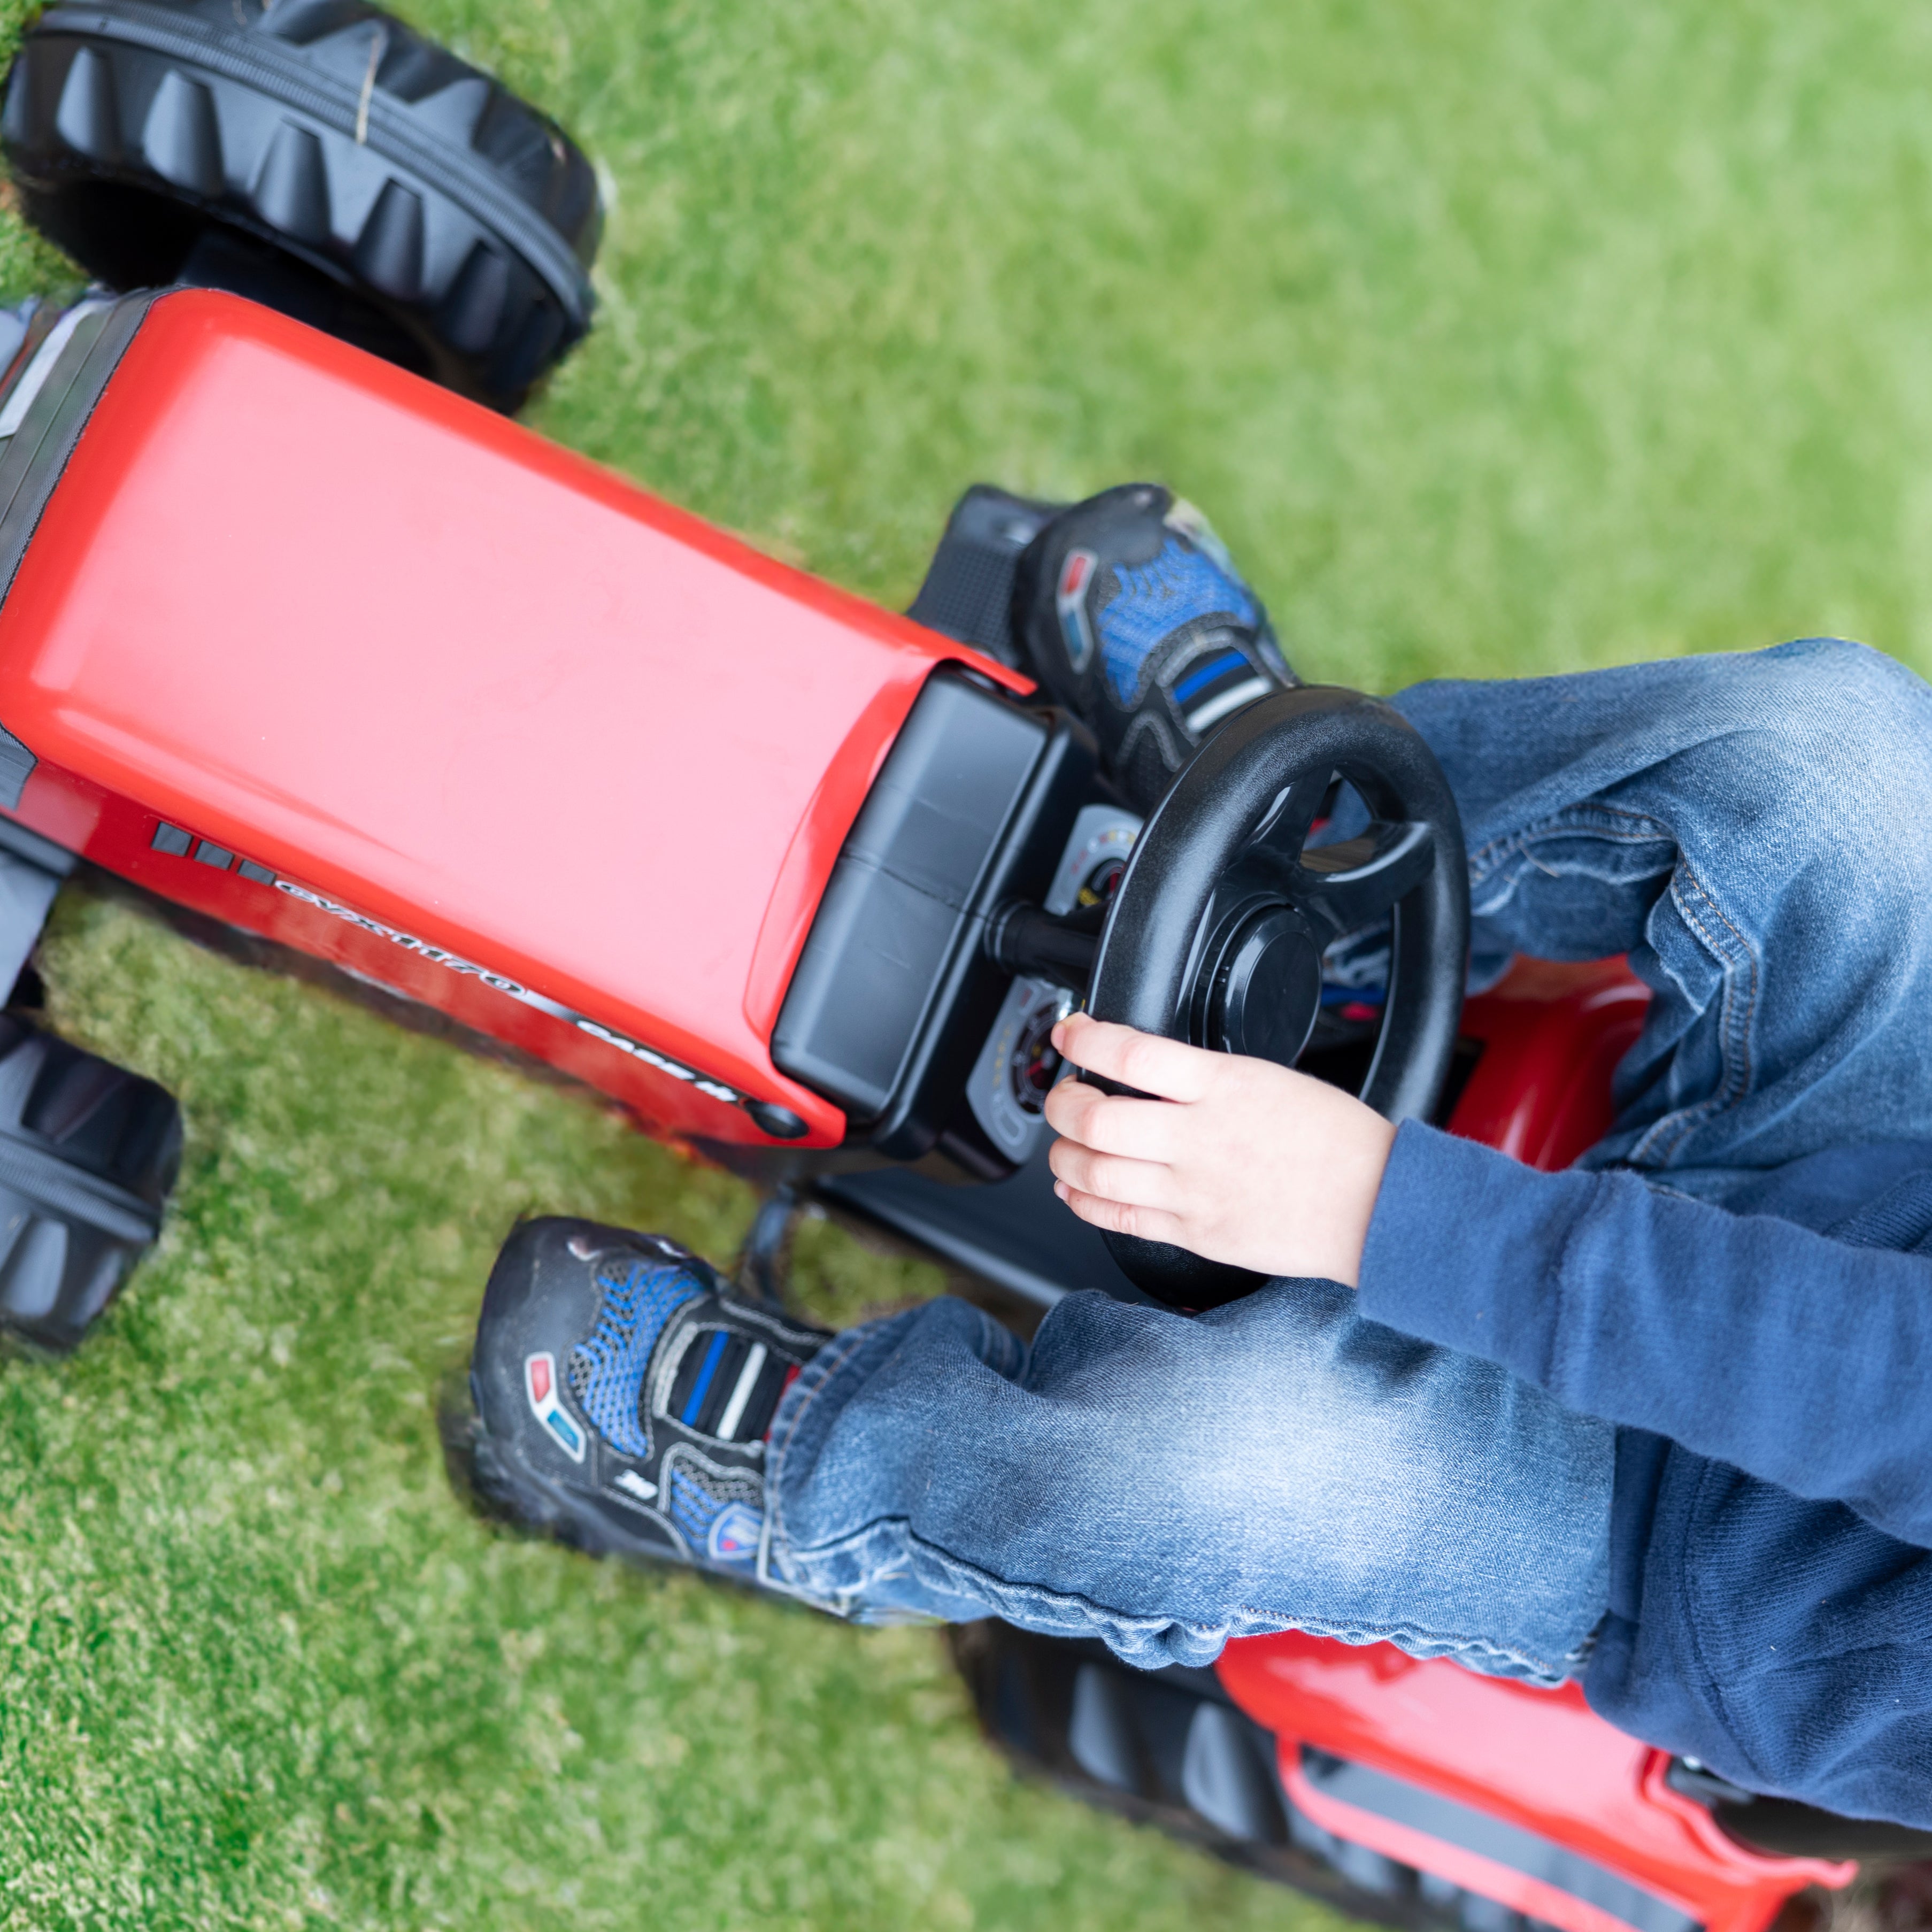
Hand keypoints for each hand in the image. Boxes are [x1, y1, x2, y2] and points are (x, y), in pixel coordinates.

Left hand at [1042, 1012, 1396, 1285]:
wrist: (1376, 1204)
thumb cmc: (1336, 1140)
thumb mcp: (1269, 1079)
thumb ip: (1206, 1078)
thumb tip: (1149, 1072)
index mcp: (1223, 1087)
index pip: (1131, 1054)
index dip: (1085, 1040)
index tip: (1069, 1032)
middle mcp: (1200, 1139)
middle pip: (1096, 1119)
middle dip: (1060, 1104)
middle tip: (1061, 1096)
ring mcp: (1193, 1191)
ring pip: (1096, 1173)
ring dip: (1063, 1156)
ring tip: (1063, 1145)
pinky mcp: (1196, 1232)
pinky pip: (1120, 1219)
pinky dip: (1084, 1201)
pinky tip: (1075, 1190)